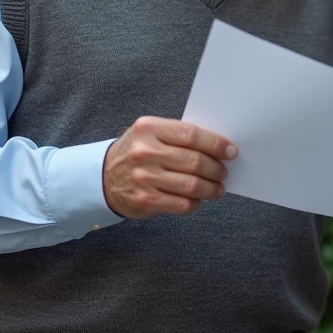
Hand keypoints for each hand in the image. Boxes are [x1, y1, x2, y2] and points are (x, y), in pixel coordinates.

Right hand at [102, 117, 235, 219]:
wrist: (101, 178)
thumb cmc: (135, 153)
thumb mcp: (149, 134)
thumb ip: (177, 136)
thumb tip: (217, 147)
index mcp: (148, 128)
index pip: (191, 134)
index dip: (216, 144)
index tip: (230, 151)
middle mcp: (145, 152)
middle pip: (194, 161)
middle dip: (216, 168)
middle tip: (223, 171)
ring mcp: (144, 178)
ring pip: (192, 185)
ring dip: (211, 188)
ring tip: (217, 188)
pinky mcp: (145, 201)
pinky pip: (182, 204)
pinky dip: (196, 203)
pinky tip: (198, 199)